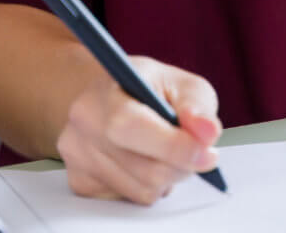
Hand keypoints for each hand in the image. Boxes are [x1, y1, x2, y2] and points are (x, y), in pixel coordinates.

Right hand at [57, 55, 221, 203]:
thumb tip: (207, 132)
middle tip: (193, 149)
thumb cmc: (149, 89)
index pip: (133, 128)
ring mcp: (77, 158)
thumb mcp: (182, 84)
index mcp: (103, 95)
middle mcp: (83, 126)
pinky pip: (130, 200)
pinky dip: (147, 186)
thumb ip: (198, 106)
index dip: (175, 147)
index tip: (208, 154)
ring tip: (162, 150)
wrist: (110, 98)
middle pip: (145, 170)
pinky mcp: (81, 183)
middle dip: (181, 165)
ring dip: (166, 178)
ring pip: (143, 191)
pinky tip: (142, 161)